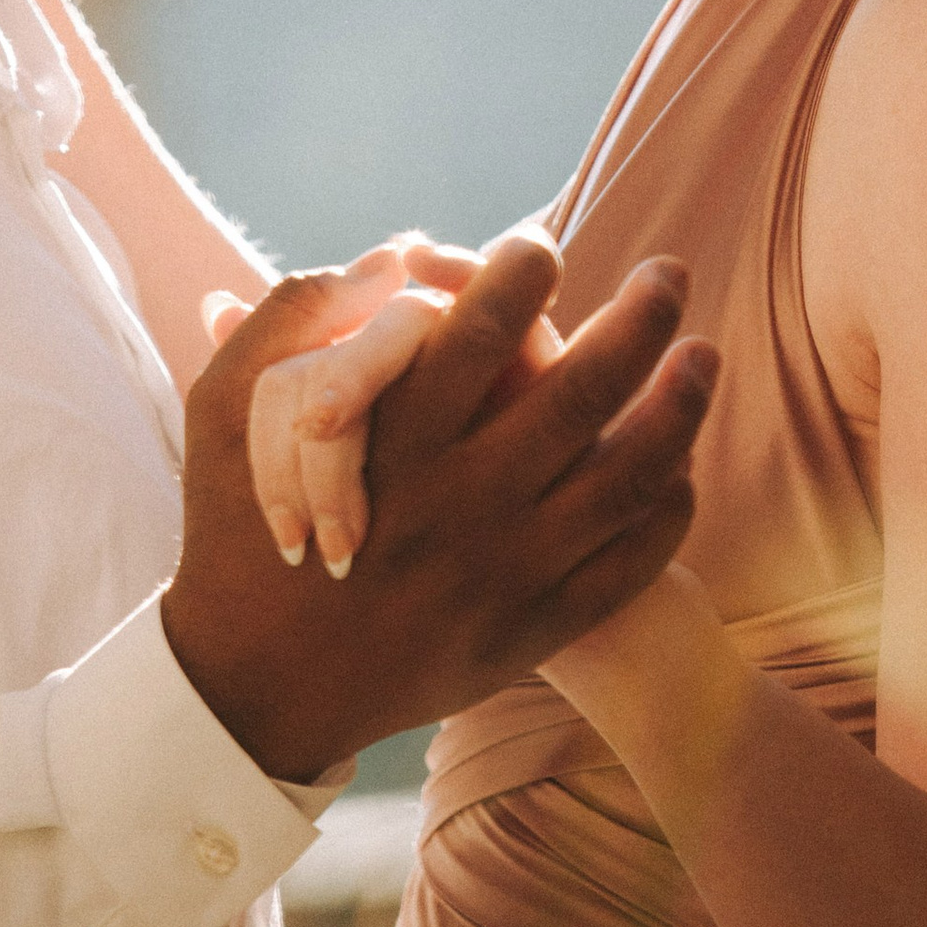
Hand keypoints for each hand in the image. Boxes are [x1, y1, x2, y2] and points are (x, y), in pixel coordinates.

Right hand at [160, 235, 717, 783]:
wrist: (256, 687)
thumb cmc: (238, 532)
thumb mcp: (222, 414)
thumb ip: (288, 319)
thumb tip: (384, 257)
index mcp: (389, 442)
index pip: (483, 329)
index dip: (524, 268)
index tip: (543, 239)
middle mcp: (458, 503)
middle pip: (583, 390)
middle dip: (641, 316)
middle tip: (670, 271)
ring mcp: (504, 573)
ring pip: (628, 476)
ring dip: (680, 406)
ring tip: (703, 355)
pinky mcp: (530, 632)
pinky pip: (629, 564)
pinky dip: (668, 509)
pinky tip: (679, 466)